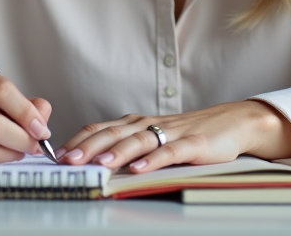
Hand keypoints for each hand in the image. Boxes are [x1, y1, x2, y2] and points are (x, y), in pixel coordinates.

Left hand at [57, 101, 290, 172]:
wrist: (233, 123)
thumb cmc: (190, 133)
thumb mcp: (155, 136)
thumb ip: (128, 144)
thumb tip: (94, 159)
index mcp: (137, 123)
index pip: (101, 129)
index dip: (79, 140)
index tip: (57, 154)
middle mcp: (149, 124)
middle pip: (113, 134)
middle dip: (87, 147)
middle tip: (67, 161)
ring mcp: (171, 133)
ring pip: (138, 141)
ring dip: (116, 152)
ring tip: (98, 163)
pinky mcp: (192, 144)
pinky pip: (169, 152)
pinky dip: (152, 161)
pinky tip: (138, 169)